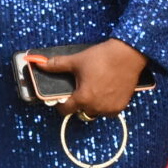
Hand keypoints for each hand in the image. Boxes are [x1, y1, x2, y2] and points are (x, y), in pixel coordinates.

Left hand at [31, 39, 145, 117]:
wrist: (128, 55)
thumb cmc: (103, 57)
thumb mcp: (77, 61)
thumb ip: (57, 65)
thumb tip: (39, 63)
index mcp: (83, 97)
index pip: (65, 110)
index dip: (61, 105)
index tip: (62, 100)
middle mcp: (96, 106)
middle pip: (81, 112)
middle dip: (79, 104)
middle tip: (81, 91)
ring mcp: (110, 108)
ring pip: (95, 112)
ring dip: (92, 105)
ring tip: (94, 90)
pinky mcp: (121, 106)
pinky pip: (109, 111)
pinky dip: (106, 105)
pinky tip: (106, 92)